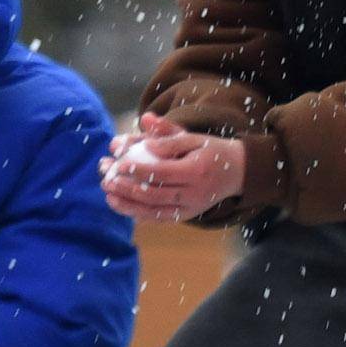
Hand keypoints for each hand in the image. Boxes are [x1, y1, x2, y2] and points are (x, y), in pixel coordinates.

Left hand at [100, 112, 248, 220]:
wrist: (239, 172)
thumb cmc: (212, 150)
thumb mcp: (194, 137)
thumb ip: (169, 135)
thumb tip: (145, 128)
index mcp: (197, 171)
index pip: (163, 173)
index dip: (139, 170)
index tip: (120, 163)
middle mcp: (194, 193)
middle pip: (155, 194)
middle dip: (127, 188)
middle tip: (107, 180)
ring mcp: (191, 208)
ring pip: (155, 210)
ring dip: (129, 205)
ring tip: (109, 195)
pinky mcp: (188, 215)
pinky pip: (160, 218)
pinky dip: (140, 214)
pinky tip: (123, 207)